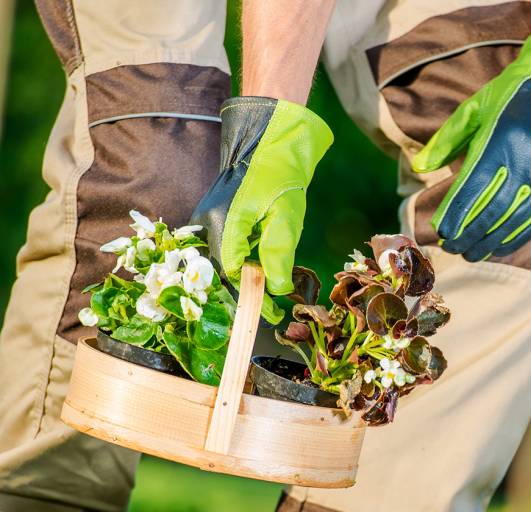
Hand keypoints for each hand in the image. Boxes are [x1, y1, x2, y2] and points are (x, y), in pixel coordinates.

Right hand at [190, 97, 331, 310]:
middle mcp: (207, 223)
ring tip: (270, 291)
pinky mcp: (213, 217)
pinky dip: (243, 260)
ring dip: (246, 277)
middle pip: (223, 270)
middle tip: (272, 309)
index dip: (251, 296)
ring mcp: (207, 219)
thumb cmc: (278, 177)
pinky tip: (261, 265)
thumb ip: (279, 255)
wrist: (266, 144)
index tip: (270, 312)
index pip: (231, 272)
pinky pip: (226, 247)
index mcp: (224, 223)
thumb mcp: (286, 218)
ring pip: (224, 260)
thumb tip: (275, 290)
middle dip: (248, 291)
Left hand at [411, 33, 530, 261]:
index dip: (457, 212)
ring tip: (470, 254)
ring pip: (514, 220)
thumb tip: (419, 167)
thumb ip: (445, 140)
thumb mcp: (472, 111)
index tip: (441, 231)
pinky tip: (498, 248)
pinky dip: (515, 238)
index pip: (474, 186)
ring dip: (490, 242)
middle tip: (451, 248)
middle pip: (493, 208)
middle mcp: (525, 161)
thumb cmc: (506, 100)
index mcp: (500, 139)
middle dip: (470, 233)